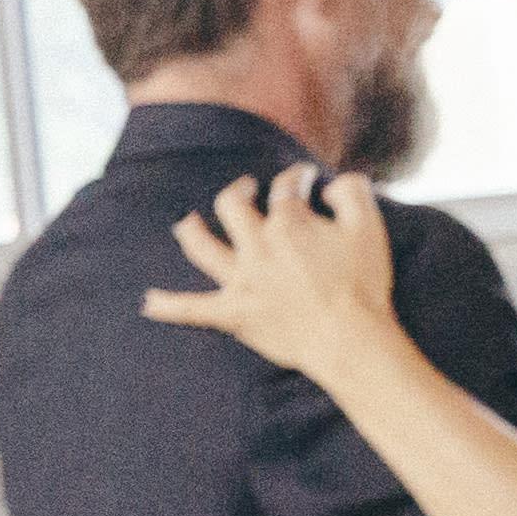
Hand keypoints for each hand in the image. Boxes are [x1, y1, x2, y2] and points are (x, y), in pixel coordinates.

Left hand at [144, 165, 399, 379]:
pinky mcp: (233, 314)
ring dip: (191, 231)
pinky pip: (191, 309)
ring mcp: (241, 280)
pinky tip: (148, 302)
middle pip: (232, 206)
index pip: (284, 188)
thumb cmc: (362, 283)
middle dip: (239, 192)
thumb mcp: (369, 226)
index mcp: (288, 223)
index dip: (295, 177)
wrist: (348, 338)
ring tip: (186, 222)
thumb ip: (351, 193)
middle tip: (247, 190)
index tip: (304, 178)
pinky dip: (168, 305)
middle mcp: (257, 247)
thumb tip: (332, 183)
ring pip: (201, 247)